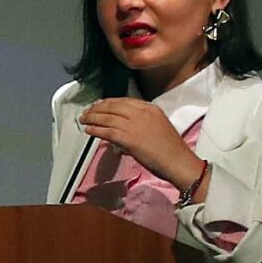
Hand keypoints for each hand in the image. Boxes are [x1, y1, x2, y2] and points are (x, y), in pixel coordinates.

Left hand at [79, 98, 207, 197]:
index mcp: (150, 108)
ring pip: (107, 118)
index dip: (108, 102)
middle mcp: (141, 113)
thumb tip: (122, 126)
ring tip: (83, 120)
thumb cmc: (170, 149)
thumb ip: (140, 123)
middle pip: (113, 106)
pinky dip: (95, 130)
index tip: (99, 104)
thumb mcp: (157, 126)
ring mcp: (134, 125)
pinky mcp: (128, 138)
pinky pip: (107, 131)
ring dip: (92, 118)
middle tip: (87, 112)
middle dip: (97, 108)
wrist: (178, 161)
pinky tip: (89, 131)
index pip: (123, 101)